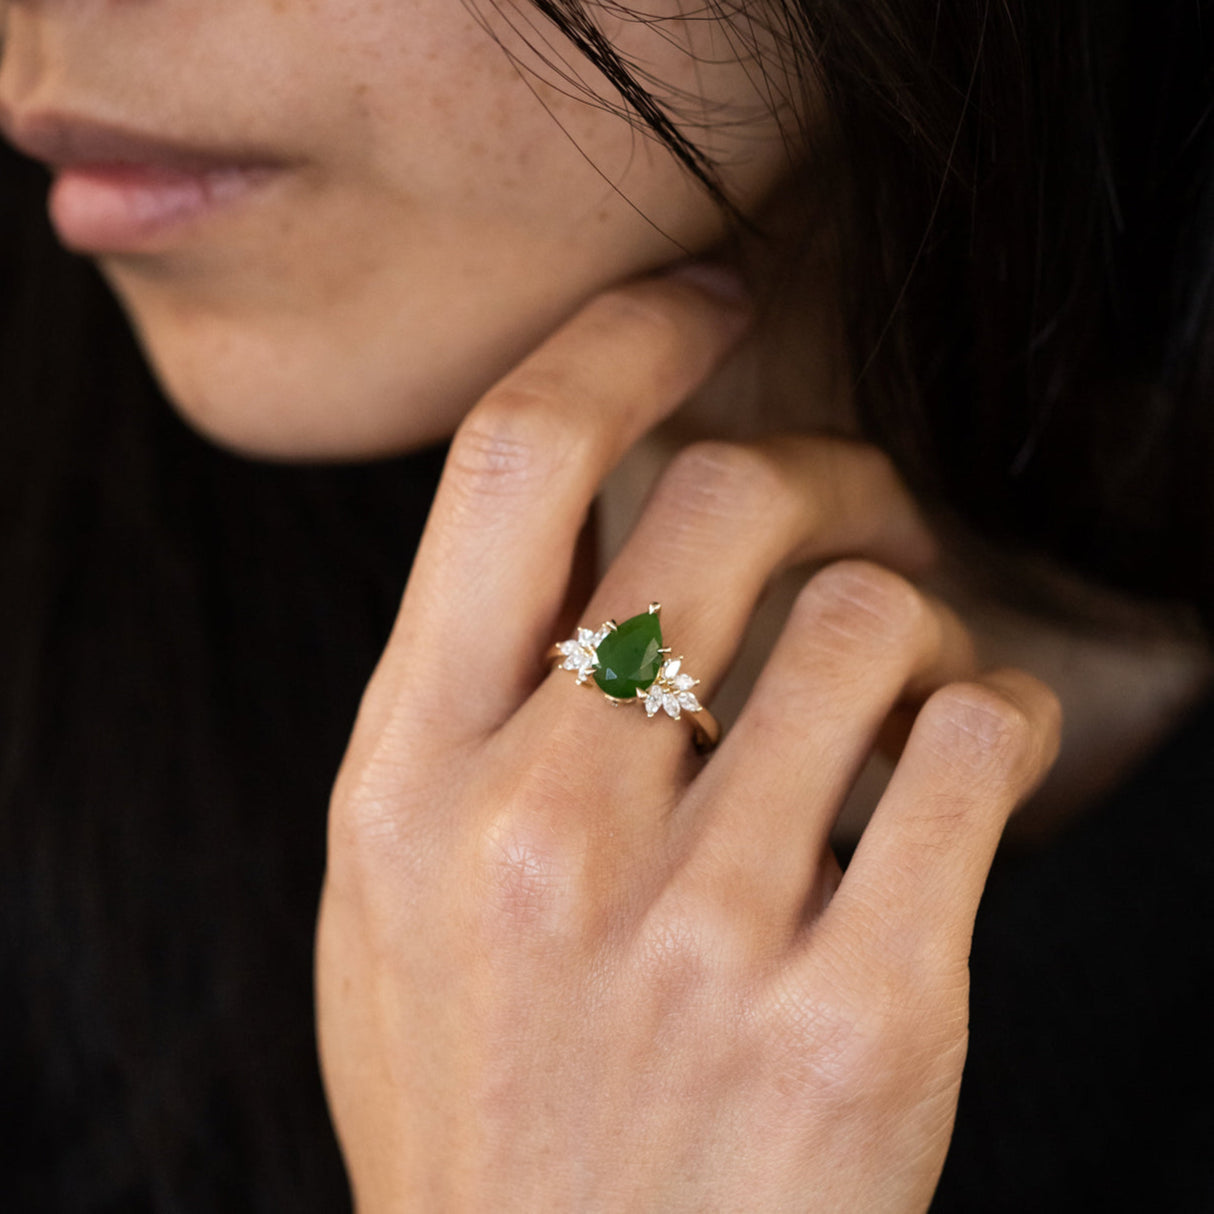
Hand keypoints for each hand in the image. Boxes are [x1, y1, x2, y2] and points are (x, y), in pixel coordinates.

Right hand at [315, 271, 1060, 1211]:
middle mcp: (541, 831)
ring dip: (914, 617)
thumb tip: (588, 532)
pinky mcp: (859, 1013)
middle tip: (852, 515)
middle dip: (818, 474)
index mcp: (405, 781)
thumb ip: (466, 705)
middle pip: (725, 502)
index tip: (700, 306)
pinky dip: (990, 727)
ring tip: (902, 683)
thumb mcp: (398, 893)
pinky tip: (956, 772)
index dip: (621, 339)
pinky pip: (972, 750)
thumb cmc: (479, 1095)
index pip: (511, 463)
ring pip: (873, 613)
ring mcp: (701, 928)